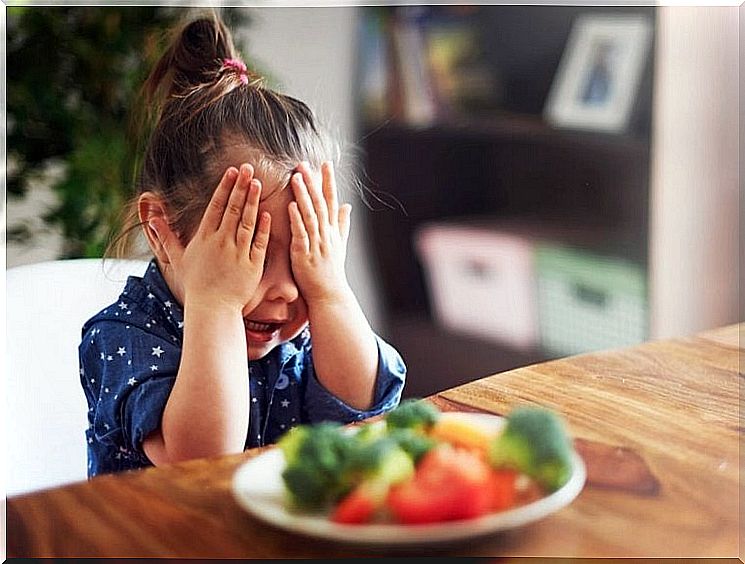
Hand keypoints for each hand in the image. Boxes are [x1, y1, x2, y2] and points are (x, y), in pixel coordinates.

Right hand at [150, 164, 270, 311]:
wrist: (212, 309)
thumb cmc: (196, 284)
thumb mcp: (177, 258)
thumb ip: (166, 237)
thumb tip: (150, 219)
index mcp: (205, 238)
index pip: (216, 206)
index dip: (225, 187)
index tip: (232, 171)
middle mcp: (221, 242)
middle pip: (232, 209)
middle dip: (240, 186)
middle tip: (248, 167)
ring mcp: (238, 253)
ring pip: (247, 222)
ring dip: (252, 201)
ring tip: (258, 182)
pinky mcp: (252, 265)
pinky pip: (259, 242)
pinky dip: (263, 228)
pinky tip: (267, 213)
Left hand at [288, 161, 351, 303]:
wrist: (329, 294)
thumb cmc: (331, 270)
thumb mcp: (340, 244)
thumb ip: (342, 223)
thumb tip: (347, 205)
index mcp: (332, 230)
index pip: (331, 200)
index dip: (328, 182)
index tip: (326, 164)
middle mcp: (326, 234)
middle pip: (320, 203)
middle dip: (313, 182)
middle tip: (304, 164)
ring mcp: (317, 243)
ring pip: (310, 215)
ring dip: (303, 195)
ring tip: (296, 177)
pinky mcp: (305, 254)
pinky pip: (301, 234)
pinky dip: (296, 219)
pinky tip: (291, 206)